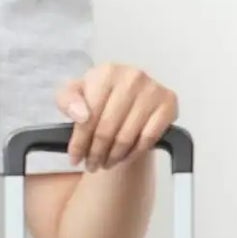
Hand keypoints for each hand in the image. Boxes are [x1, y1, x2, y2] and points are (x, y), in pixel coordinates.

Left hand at [56, 65, 178, 172]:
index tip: (75, 158)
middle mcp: (132, 76)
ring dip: (112, 157)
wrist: (125, 94)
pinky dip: (133, 153)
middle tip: (91, 165)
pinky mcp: (168, 103)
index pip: (89, 117)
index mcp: (107, 72)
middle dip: (95, 153)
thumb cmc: (97, 95)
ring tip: (105, 163)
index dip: (79, 142)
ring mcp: (152, 89)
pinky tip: (124, 156)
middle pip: (106, 129)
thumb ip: (67, 101)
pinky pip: (148, 138)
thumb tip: (81, 115)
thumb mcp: (73, 94)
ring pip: (126, 137)